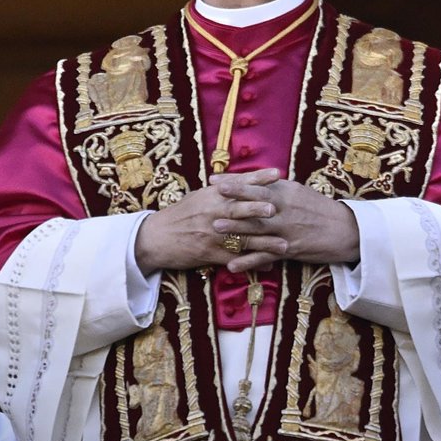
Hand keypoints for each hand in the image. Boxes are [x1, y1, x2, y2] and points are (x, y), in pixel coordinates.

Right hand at [134, 168, 288, 274]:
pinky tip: (267, 267)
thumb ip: (221, 190)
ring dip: (264, 243)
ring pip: (241, 238)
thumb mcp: (199, 197)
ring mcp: (212, 234)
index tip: (277, 173)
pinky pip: (234, 259)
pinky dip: (252, 263)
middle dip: (258, 209)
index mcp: (212, 195)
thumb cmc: (180, 214)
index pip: (239, 184)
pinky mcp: (209, 253)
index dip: (258, 178)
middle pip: (239, 209)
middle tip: (276, 208)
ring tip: (284, 245)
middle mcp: (212, 212)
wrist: (156, 237)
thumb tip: (244, 181)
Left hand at [210, 173, 359, 272]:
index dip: (234, 182)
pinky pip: (265, 256)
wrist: (346, 230)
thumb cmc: (319, 209)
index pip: (256, 184)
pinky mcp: (289, 250)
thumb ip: (276, 188)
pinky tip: (231, 266)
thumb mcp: (299, 192)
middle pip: (254, 204)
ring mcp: (285, 230)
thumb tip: (255, 181)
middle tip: (210, 200)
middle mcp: (284, 210)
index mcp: (286, 192)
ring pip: (257, 229)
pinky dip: (248, 262)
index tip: (215, 180)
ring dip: (235, 230)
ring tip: (215, 228)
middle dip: (231, 202)